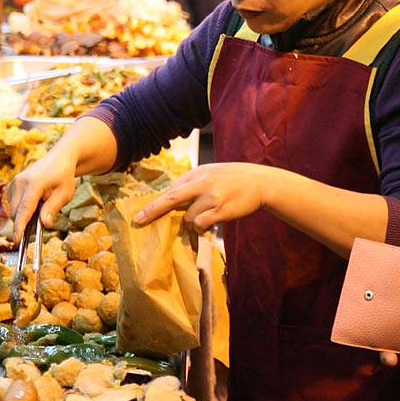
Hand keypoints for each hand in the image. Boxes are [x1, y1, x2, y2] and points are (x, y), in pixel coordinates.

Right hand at [4, 148, 79, 242]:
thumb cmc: (64, 177)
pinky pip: (12, 204)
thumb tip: (44, 224)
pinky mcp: (11, 185)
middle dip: (26, 222)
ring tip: (42, 205)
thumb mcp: (65, 194)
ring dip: (24, 215)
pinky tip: (35, 202)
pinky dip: (22, 209)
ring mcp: (14, 182)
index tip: (17, 240)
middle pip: (16, 212)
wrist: (59, 159)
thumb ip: (53, 208)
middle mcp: (20, 182)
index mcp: (34, 183)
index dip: (20, 226)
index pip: (24, 209)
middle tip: (44, 220)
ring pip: (13, 210)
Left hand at [133, 163, 268, 232]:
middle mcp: (202, 183)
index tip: (140, 214)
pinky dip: (201, 227)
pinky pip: (201, 224)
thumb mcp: (212, 173)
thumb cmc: (234, 178)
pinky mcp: (221, 210)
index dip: (154, 203)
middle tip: (139, 221)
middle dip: (153, 211)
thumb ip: (193, 183)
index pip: (171, 189)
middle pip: (171, 199)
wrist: (260, 182)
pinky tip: (211, 223)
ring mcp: (211, 197)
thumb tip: (171, 196)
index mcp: (198, 173)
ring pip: (188, 217)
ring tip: (207, 216)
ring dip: (192, 222)